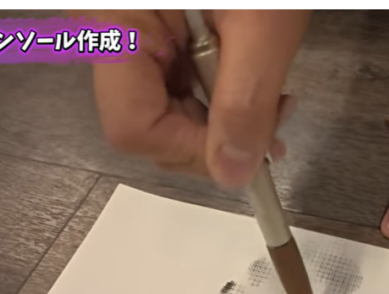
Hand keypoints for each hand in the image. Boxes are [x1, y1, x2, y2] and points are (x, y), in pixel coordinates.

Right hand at [77, 10, 309, 186]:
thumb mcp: (263, 26)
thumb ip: (246, 102)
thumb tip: (232, 174)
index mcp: (119, 24)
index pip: (131, 125)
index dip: (189, 150)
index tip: (245, 155)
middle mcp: (115, 34)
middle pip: (145, 125)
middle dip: (211, 139)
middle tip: (271, 130)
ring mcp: (135, 36)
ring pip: (165, 114)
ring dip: (222, 124)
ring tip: (273, 103)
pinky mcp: (158, 36)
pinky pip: (178, 88)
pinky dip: (221, 99)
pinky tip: (255, 87)